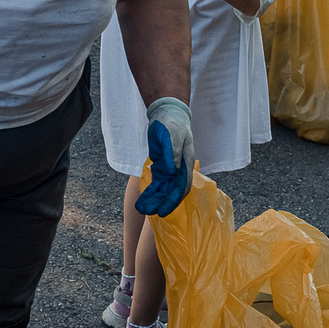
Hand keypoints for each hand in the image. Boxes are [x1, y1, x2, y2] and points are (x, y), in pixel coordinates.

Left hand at [135, 97, 193, 216]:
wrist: (167, 115)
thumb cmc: (172, 124)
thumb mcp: (171, 136)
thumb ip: (173, 154)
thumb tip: (172, 171)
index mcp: (186, 163)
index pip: (182, 186)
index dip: (173, 200)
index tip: (164, 210)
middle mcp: (179, 170)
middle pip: (172, 192)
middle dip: (162, 203)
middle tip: (149, 213)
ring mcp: (170, 170)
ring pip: (163, 190)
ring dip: (154, 200)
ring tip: (142, 209)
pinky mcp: (161, 168)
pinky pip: (156, 184)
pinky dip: (150, 193)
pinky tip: (142, 201)